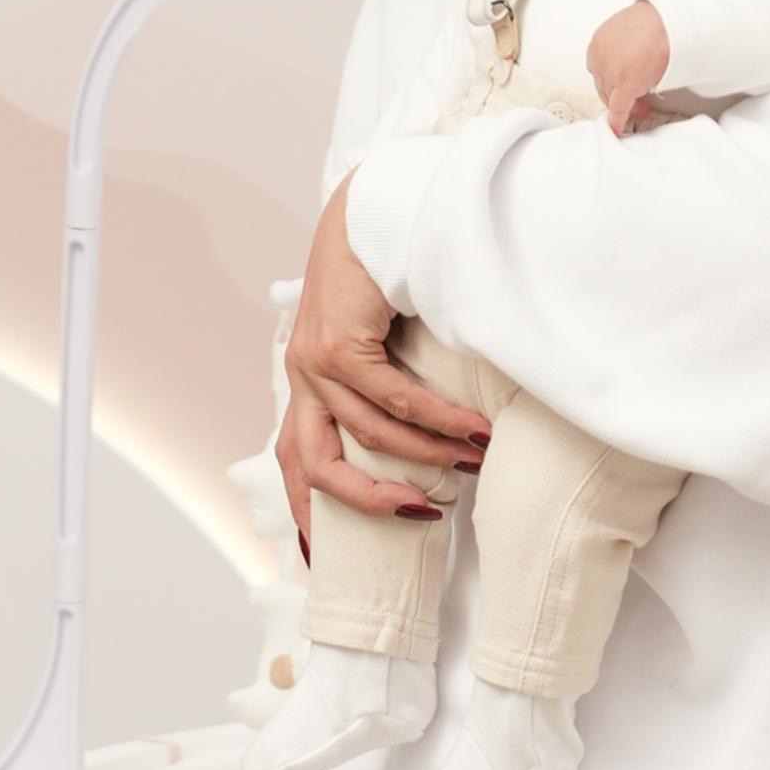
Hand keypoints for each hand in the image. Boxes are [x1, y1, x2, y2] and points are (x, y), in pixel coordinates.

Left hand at [277, 178, 492, 543]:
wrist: (373, 211)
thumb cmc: (384, 279)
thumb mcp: (378, 345)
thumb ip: (384, 389)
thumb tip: (428, 439)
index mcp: (305, 386)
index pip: (295, 460)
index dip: (306, 511)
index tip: (320, 558)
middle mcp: (300, 379)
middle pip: (316, 467)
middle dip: (366, 502)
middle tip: (419, 517)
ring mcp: (313, 362)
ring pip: (369, 434)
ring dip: (427, 453)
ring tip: (475, 459)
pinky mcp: (337, 343)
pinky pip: (391, 397)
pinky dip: (434, 418)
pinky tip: (468, 428)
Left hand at [587, 0, 670, 134]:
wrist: (668, 22)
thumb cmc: (656, 21)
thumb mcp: (631, 30)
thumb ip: (624, 46)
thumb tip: (633, 57)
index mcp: (599, 42)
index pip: (599, 69)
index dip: (610, 80)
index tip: (617, 86)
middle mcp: (599, 58)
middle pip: (603, 85)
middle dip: (616, 94)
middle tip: (631, 100)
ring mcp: (610, 73)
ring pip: (612, 97)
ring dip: (625, 105)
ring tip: (639, 109)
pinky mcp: (624, 86)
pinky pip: (618, 108)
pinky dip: (618, 120)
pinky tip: (619, 128)